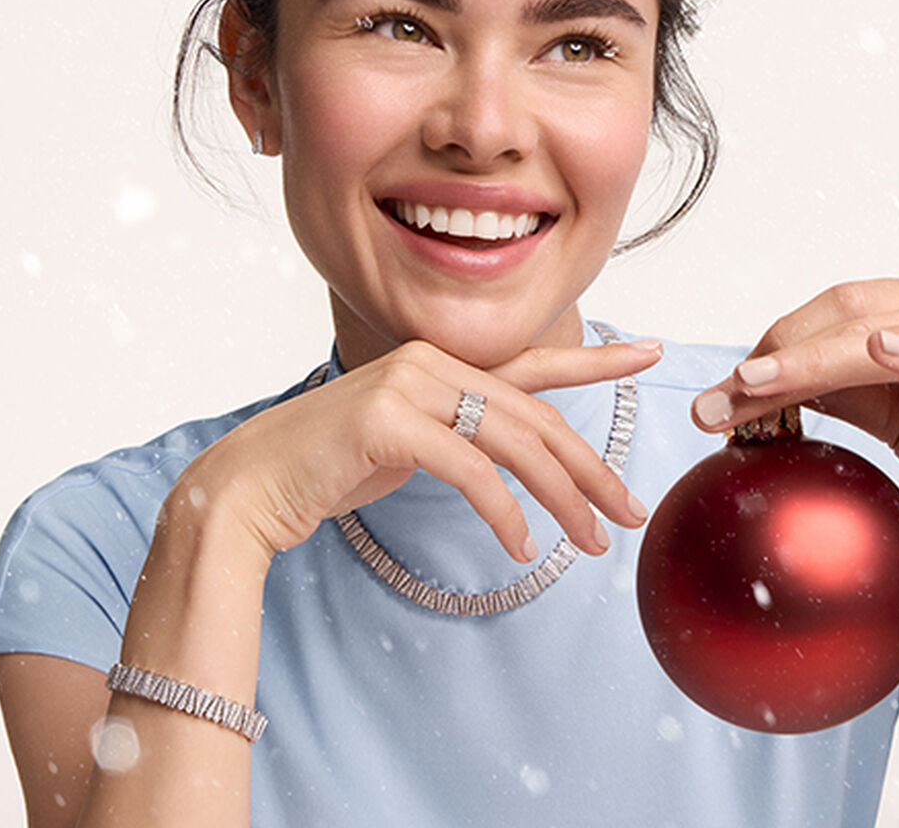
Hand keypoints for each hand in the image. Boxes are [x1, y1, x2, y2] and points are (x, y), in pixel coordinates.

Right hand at [180, 337, 661, 563]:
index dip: (595, 357)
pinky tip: (520, 547)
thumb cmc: (329, 467)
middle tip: (630, 509)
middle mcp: (429, 363)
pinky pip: (470, 469)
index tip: (648, 351)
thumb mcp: (409, 443)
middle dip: (590, 468)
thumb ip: (460, 434)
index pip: (533, 362)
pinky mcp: (386, 420)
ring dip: (561, 498)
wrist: (250, 485)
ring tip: (589, 542)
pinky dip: (504, 512)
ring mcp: (406, 385)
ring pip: (513, 442)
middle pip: (535, 416)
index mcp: (440, 363)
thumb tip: (517, 460)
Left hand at [691, 278, 898, 558]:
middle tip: (721, 396)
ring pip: (895, 336)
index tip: (720, 390)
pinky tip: (882, 352)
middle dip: (777, 356)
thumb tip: (761, 384)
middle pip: (851, 316)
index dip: (772, 344)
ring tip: (763, 381)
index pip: (833, 312)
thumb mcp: (894, 418)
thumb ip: (840, 392)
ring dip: (818, 360)